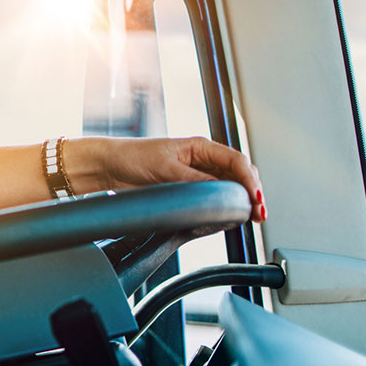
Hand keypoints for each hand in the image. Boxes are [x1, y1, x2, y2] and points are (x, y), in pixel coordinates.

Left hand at [68, 136, 265, 222]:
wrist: (107, 169)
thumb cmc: (132, 158)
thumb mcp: (166, 167)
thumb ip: (194, 179)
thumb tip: (220, 191)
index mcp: (201, 148)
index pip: (237, 162)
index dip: (250, 180)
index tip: (255, 197)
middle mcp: (203, 162)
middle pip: (239, 177)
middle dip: (252, 193)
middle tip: (258, 213)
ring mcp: (197, 179)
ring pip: (230, 191)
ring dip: (241, 203)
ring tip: (251, 217)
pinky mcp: (188, 194)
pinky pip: (214, 202)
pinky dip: (225, 210)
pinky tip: (230, 218)